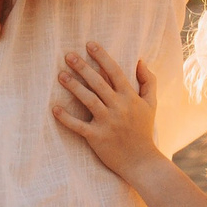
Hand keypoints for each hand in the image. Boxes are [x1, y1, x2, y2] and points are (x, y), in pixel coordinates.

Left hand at [51, 43, 162, 184]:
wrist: (142, 161)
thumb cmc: (144, 131)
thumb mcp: (151, 104)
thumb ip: (149, 81)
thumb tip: (141, 60)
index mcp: (130, 98)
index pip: (115, 72)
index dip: (102, 57)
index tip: (89, 44)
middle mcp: (119, 107)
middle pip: (99, 83)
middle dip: (83, 67)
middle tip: (68, 55)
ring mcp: (107, 122)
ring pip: (88, 100)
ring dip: (74, 87)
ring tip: (60, 76)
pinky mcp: (97, 137)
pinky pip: (79, 126)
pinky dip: (66, 118)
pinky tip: (54, 109)